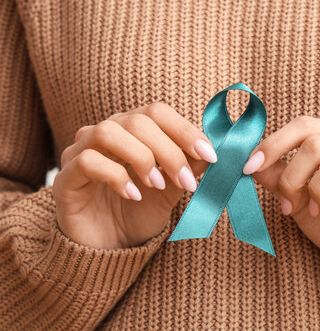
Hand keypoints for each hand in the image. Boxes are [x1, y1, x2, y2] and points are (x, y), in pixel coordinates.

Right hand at [53, 103, 217, 248]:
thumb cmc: (139, 213)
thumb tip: (213, 151)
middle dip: (169, 151)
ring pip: (108, 132)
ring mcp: (80, 153)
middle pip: (137, 121)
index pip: (157, 112)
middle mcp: (104, 134)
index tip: (209, 155)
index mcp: (131, 131)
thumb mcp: (171, 189)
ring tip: (157, 185)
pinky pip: (87, 161)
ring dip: (141, 158)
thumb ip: (188, 168)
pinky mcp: (65, 178)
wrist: (108, 248)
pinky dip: (116, 176)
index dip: (185, 130)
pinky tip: (133, 195)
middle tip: (187, 181)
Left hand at [243, 116, 319, 274]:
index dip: (274, 143)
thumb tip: (251, 164)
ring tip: (315, 211)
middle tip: (287, 205)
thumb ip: (279, 180)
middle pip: (319, 142)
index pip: (306, 125)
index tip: (249, 167)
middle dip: (293, 175)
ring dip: (319, 187)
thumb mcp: (299, 202)